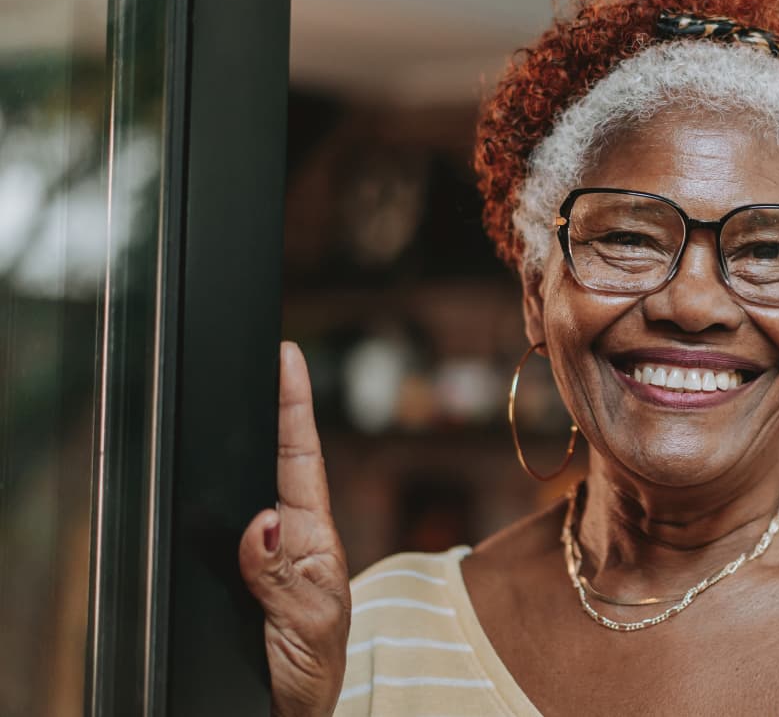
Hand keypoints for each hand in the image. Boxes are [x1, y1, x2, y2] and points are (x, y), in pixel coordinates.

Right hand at [239, 342, 350, 716]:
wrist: (291, 712)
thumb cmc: (312, 670)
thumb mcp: (308, 625)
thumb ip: (284, 577)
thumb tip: (262, 521)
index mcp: (315, 541)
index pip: (303, 461)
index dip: (295, 407)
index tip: (287, 355)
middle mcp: (292, 540)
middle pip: (277, 461)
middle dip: (272, 408)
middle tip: (266, 355)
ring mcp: (267, 556)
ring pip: (248, 489)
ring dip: (244, 449)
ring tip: (238, 395)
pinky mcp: (241, 578)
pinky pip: (221, 529)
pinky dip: (212, 499)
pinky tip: (206, 475)